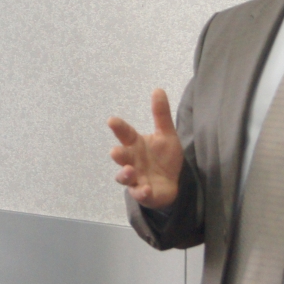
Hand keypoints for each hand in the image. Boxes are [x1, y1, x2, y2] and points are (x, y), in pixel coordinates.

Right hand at [108, 89, 183, 209]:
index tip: (112, 120)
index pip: (125, 134)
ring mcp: (135, 178)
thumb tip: (158, 89)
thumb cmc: (163, 157)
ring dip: (125, 174)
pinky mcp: (143, 193)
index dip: (118, 128)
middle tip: (116, 151)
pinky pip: (139, 194)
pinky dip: (141, 192)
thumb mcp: (166, 135)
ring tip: (130, 170)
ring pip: (124, 177)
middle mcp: (131, 161)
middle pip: (121, 156)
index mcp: (135, 145)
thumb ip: (161, 114)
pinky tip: (146, 189)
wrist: (171, 183)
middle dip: (118, 154)